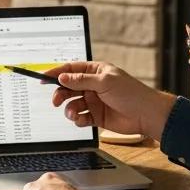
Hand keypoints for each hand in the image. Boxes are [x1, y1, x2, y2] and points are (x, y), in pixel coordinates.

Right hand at [44, 61, 175, 140]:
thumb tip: (62, 77)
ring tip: (73, 113)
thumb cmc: (131, 94)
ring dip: (69, 109)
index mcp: (95, 72)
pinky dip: (78, 119)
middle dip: (60, 93)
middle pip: (68, 87)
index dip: (56, 73)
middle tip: (55, 100)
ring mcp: (93, 101)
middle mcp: (92, 86)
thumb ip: (81, 80)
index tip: (43, 78)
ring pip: (72, 103)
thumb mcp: (104, 82)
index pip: (71, 69)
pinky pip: (80, 117)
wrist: (146, 115)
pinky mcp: (95, 116)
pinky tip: (82, 120)